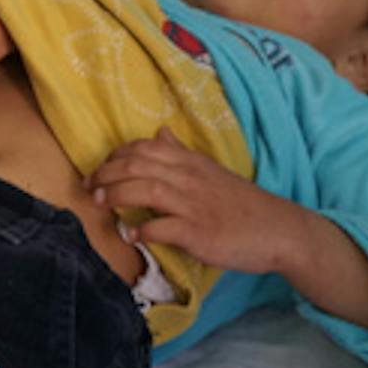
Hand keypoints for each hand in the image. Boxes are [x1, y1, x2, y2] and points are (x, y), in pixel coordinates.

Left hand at [89, 127, 302, 273]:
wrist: (279, 229)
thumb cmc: (242, 203)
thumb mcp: (211, 170)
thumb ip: (182, 153)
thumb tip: (159, 133)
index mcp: (190, 162)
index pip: (143, 148)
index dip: (115, 156)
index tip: (99, 169)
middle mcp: (189, 178)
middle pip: (137, 165)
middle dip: (106, 174)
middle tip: (89, 187)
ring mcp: (193, 205)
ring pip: (146, 190)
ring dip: (117, 195)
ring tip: (100, 204)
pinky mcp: (199, 232)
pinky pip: (164, 227)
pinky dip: (143, 229)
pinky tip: (131, 234)